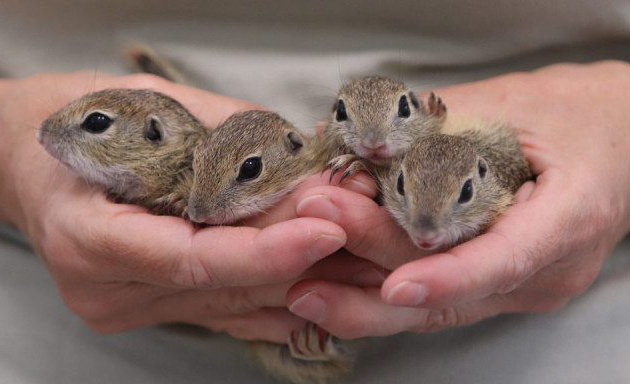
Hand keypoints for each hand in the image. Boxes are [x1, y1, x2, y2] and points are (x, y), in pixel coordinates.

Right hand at [0, 72, 381, 341]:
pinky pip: (221, 310)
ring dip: (300, 281)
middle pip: (224, 285)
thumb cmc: (77, 121)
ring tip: (363, 262)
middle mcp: (104, 288)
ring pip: (231, 303)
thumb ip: (226, 141)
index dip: (266, 250)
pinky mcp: (145, 307)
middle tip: (367, 236)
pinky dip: (272, 297)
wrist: (25, 160)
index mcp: (88, 236)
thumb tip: (303, 169)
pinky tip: (322, 288)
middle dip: (303, 261)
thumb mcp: (148, 110)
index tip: (328, 229)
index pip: (193, 259)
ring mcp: (124, 306)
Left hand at [286, 61, 629, 337]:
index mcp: (570, 218)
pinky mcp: (501, 290)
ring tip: (302, 285)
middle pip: (455, 290)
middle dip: (373, 270)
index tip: (395, 287)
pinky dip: (385, 291)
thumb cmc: (568, 115)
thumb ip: (435, 127)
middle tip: (307, 239)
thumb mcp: (508, 106)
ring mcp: (524, 289)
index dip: (447, 278)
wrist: (613, 141)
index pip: (505, 259)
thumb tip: (351, 141)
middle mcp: (550, 270)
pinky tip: (335, 284)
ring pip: (439, 308)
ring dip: (366, 297)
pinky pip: (440, 299)